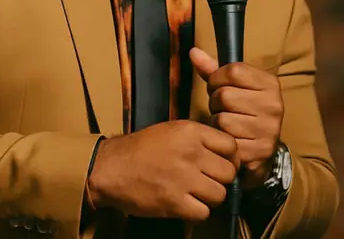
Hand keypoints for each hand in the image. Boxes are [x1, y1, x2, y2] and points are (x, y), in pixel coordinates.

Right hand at [86, 120, 238, 220]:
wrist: (111, 167)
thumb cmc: (142, 149)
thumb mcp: (173, 130)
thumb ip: (200, 138)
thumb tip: (226, 153)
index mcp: (192, 132)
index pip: (231, 146)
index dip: (231, 158)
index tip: (224, 164)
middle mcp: (191, 154)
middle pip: (229, 173)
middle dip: (222, 179)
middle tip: (210, 181)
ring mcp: (184, 179)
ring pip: (219, 194)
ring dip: (211, 197)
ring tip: (198, 194)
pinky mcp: (174, 202)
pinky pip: (203, 212)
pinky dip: (198, 212)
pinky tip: (188, 204)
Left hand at [190, 47, 283, 188]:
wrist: (263, 148)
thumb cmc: (245, 111)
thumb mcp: (235, 87)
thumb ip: (213, 70)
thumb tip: (193, 51)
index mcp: (270, 83)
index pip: (233, 71)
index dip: (217, 78)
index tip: (219, 87)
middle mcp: (273, 104)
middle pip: (225, 95)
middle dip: (216, 103)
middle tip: (223, 109)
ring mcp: (268, 128)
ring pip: (222, 119)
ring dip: (217, 123)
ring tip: (226, 124)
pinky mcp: (260, 150)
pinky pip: (226, 141)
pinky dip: (223, 141)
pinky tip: (230, 139)